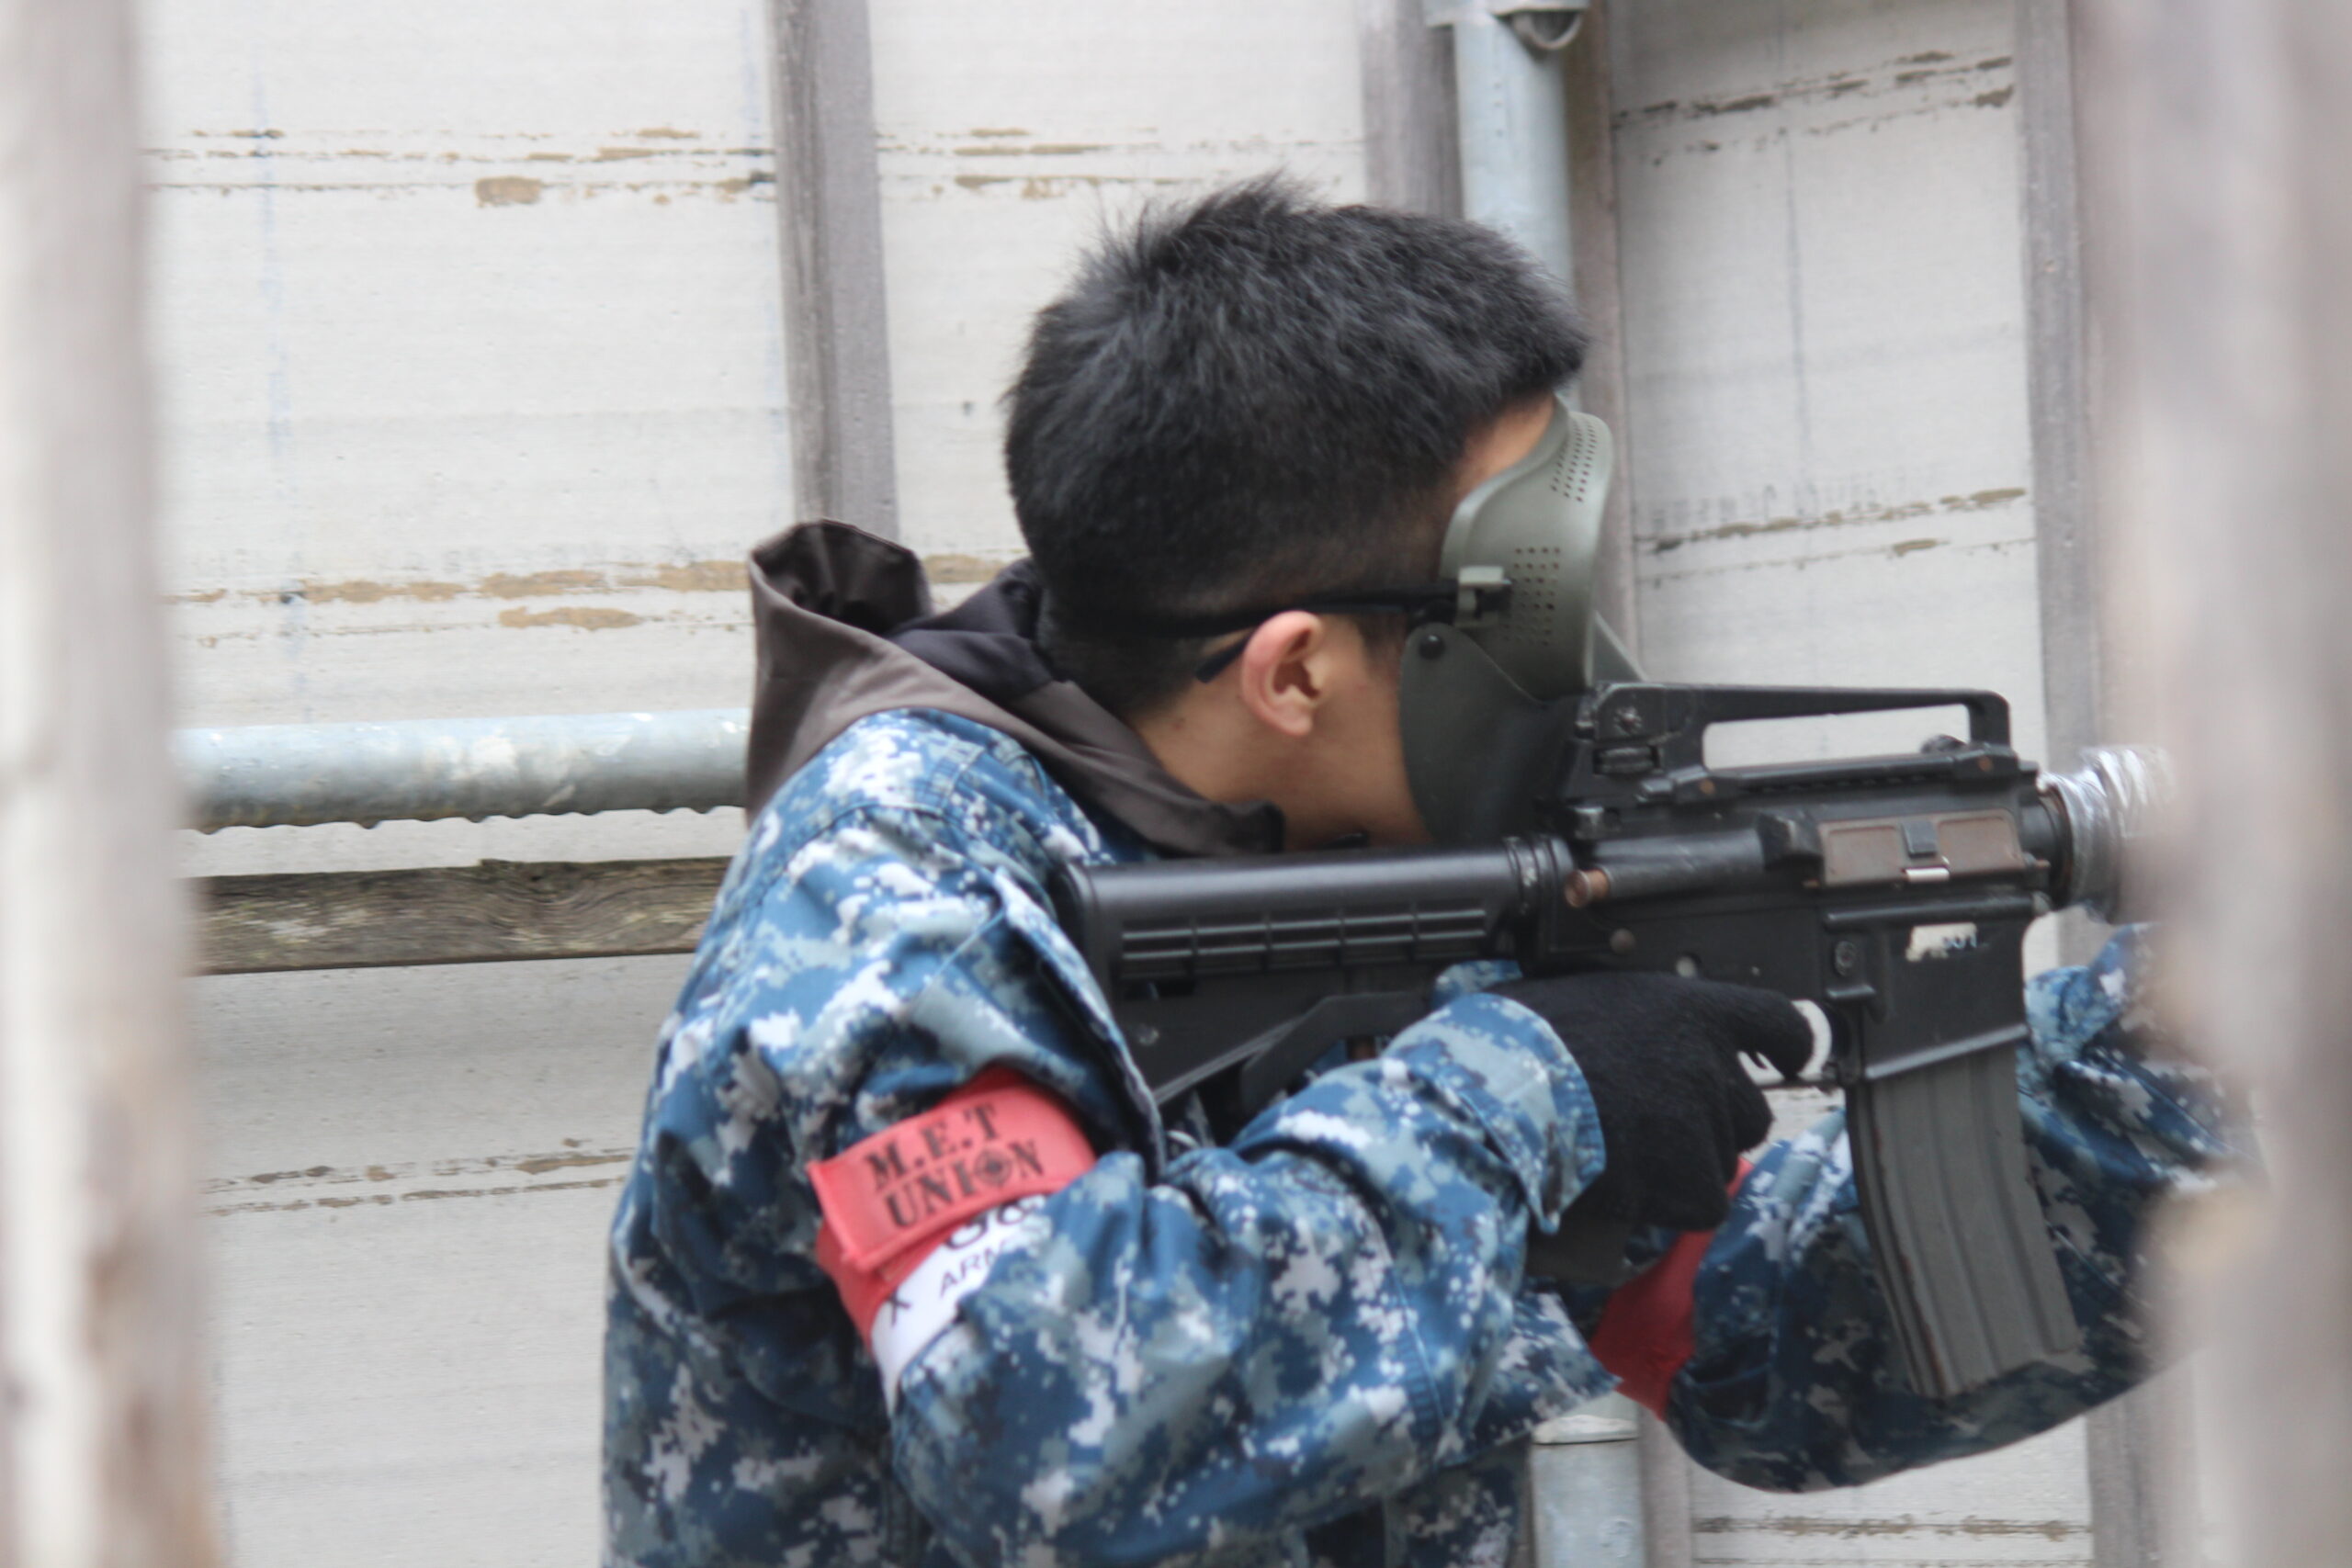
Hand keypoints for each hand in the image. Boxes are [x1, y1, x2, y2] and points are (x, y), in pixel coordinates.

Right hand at [1496, 972, 1812, 1232]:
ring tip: (1630, 1157)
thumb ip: (1634, 1016)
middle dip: (1714, 1124)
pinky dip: (1671, 1204)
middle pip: (1751, 1111)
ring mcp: (1703, 1124)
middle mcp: (1711, 1065)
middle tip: (1659, 1125)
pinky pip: (1701, 1205)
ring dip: (1687, 1166)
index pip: (1778, 1023)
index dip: (1787, 1046)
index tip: (1783, 1059)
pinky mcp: (1684, 1179)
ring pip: (1723, 1161)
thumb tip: (1626, 1031)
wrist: (1502, 1091)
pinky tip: (1630, 1189)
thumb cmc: (1523, 1036)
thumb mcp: (1587, 995)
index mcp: (1692, 1010)